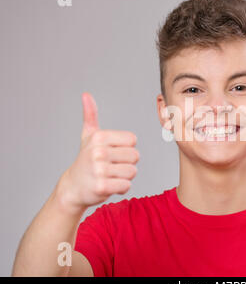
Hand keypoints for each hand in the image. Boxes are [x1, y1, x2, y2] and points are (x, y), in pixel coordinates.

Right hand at [56, 92, 139, 213]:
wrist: (73, 187)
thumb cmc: (85, 160)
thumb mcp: (87, 136)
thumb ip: (90, 115)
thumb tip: (86, 95)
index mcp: (99, 137)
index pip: (132, 140)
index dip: (126, 148)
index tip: (112, 153)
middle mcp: (98, 151)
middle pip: (135, 156)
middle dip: (127, 164)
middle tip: (111, 167)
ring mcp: (99, 170)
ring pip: (132, 172)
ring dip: (124, 177)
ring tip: (109, 176)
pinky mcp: (101, 187)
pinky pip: (126, 186)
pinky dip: (121, 188)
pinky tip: (109, 186)